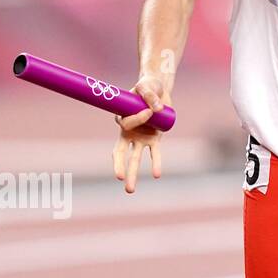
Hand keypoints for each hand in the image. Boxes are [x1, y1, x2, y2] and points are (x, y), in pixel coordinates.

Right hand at [112, 75, 168, 193]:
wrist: (158, 90)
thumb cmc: (147, 87)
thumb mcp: (146, 86)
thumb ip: (150, 96)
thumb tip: (157, 109)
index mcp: (121, 119)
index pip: (126, 125)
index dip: (138, 119)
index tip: (149, 109)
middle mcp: (128, 132)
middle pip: (120, 152)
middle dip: (119, 166)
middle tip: (119, 178)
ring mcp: (140, 138)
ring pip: (135, 158)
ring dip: (133, 173)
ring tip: (130, 190)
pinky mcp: (154, 139)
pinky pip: (154, 154)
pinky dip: (155, 163)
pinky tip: (156, 175)